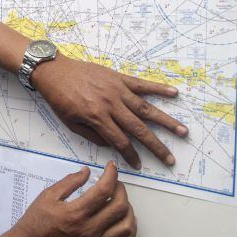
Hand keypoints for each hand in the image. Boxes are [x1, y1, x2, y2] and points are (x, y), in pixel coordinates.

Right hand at [8, 162, 135, 236]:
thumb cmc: (35, 223)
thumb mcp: (48, 196)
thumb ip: (69, 182)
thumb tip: (86, 172)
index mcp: (76, 212)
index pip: (104, 189)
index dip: (111, 174)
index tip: (111, 167)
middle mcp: (89, 228)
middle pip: (120, 206)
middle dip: (121, 189)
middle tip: (114, 183)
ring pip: (126, 227)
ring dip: (128, 210)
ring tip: (121, 202)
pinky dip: (128, 233)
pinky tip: (124, 223)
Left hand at [31, 54, 187, 168]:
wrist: (53, 71)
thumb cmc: (59, 98)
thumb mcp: (70, 122)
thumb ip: (92, 135)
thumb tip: (111, 144)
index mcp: (97, 117)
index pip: (120, 141)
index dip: (131, 155)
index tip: (139, 165)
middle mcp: (111, 104)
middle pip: (139, 129)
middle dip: (156, 146)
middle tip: (171, 158)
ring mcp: (117, 89)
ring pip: (146, 108)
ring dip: (166, 120)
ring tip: (183, 131)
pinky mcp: (118, 77)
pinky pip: (142, 84)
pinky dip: (159, 88)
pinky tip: (174, 93)